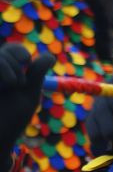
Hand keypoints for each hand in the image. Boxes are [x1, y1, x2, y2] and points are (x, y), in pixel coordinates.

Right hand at [0, 44, 53, 163]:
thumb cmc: (11, 120)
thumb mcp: (28, 95)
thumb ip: (36, 74)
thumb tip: (50, 55)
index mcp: (3, 74)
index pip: (9, 50)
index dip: (18, 51)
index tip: (26, 60)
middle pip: (1, 52)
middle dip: (12, 62)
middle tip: (17, 83)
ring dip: (4, 66)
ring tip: (10, 85)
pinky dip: (0, 71)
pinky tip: (1, 85)